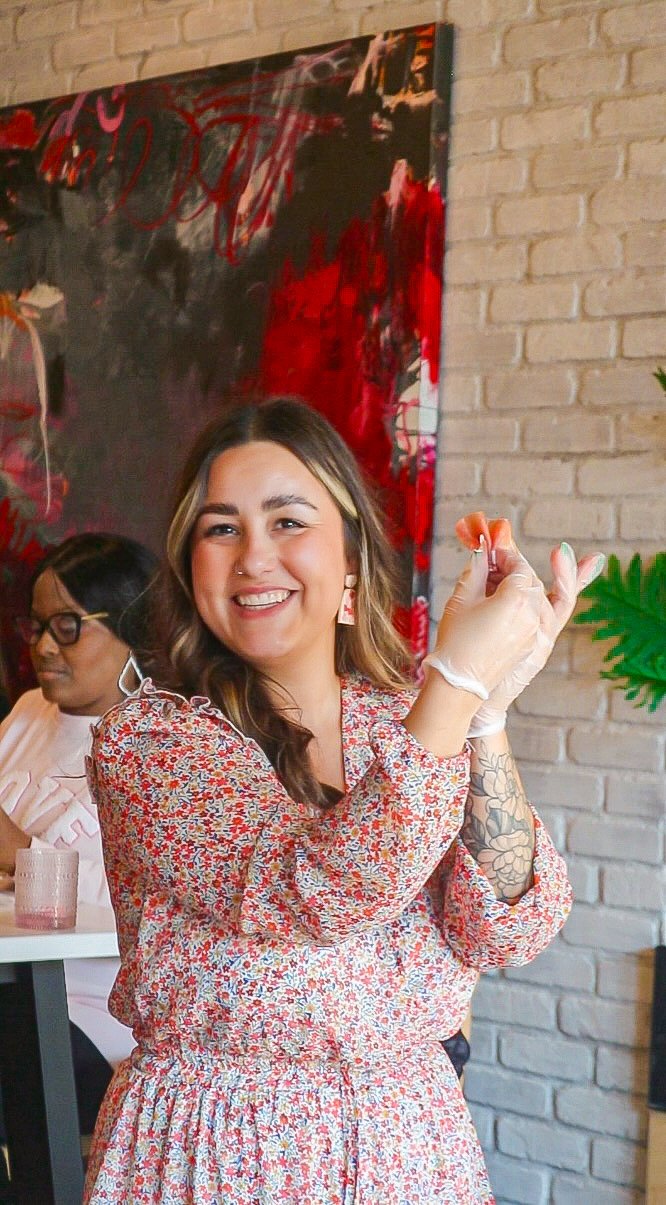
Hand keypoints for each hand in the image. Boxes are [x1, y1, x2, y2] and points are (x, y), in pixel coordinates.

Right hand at [468, 542, 605, 736]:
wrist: (460, 687)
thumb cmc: (456, 645)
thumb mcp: (461, 600)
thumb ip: (475, 569)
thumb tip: (482, 550)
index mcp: (516, 600)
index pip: (517, 565)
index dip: (503, 554)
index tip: (488, 549)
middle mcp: (534, 615)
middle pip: (529, 579)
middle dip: (511, 567)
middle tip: (490, 561)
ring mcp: (539, 632)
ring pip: (543, 595)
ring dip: (532, 579)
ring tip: (522, 565)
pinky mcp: (538, 646)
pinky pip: (558, 613)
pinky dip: (568, 589)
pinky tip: (592, 564)